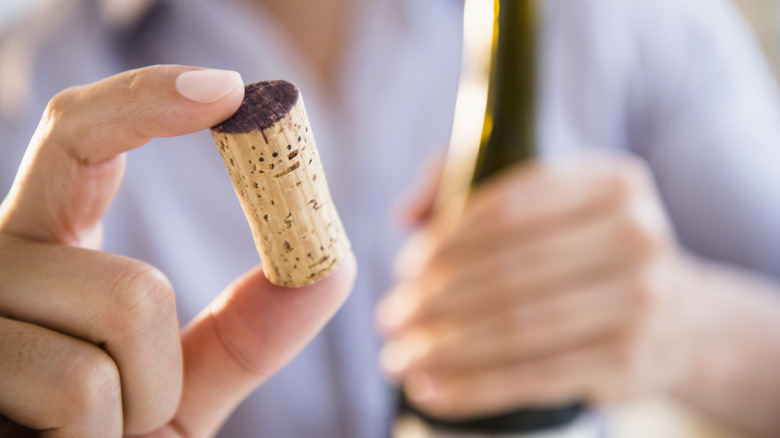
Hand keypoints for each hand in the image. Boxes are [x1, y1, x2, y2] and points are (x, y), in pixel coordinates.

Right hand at [0, 66, 355, 436]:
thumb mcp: (181, 388)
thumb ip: (249, 332)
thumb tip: (334, 264)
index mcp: (44, 252)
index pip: (77, 139)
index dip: (146, 101)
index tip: (227, 91)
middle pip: (131, 275)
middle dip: (163, 360)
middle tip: (142, 415)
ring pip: (122, 316)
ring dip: (143, 404)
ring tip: (91, 437)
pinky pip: (84, 390)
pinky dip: (106, 435)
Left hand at [377, 155, 690, 419]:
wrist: (680, 318)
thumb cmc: (586, 250)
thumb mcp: (548, 201)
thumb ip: (469, 182)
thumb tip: (405, 214)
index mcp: (611, 181)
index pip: (510, 207)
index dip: (447, 239)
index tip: (406, 267)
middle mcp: (635, 235)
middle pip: (509, 272)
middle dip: (435, 300)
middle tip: (391, 317)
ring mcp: (638, 302)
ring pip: (517, 328)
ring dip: (444, 347)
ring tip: (398, 356)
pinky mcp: (628, 362)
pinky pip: (535, 378)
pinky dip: (474, 388)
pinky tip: (431, 389)